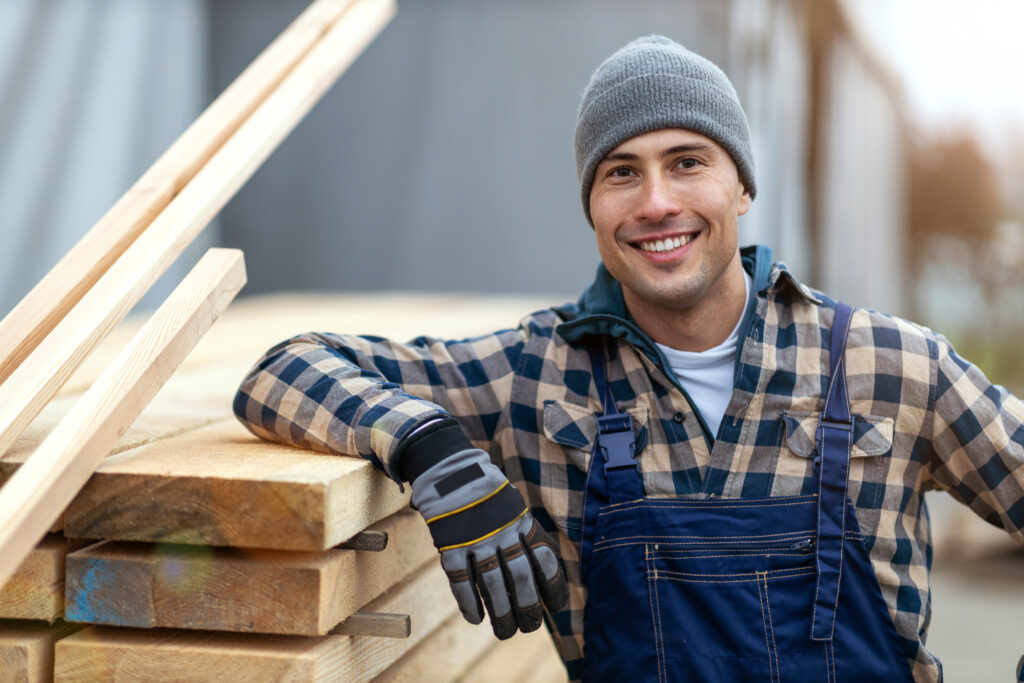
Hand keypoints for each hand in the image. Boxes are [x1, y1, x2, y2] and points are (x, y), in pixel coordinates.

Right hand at [409, 445, 568, 638]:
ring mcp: (475, 538)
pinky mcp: (450, 544)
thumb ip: (528, 535)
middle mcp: (501, 531)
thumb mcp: (514, 508)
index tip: (556, 608)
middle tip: (530, 627)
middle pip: (519, 576)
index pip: (544, 559)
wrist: (449, 470)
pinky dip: (468, 602)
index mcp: (521, 522)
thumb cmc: (487, 496)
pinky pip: (460, 579)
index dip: (553, 585)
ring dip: (500, 613)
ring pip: (491, 583)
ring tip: (505, 632)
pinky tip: (475, 619)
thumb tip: (546, 567)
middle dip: (527, 607)